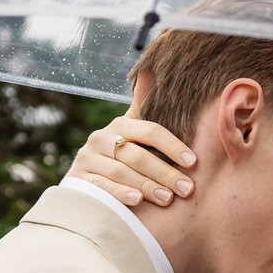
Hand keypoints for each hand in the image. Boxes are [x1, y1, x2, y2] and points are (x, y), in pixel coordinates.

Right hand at [67, 115, 196, 206]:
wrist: (83, 181)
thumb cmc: (118, 157)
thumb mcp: (131, 134)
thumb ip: (142, 110)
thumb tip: (151, 71)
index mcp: (119, 125)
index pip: (149, 131)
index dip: (172, 146)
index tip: (192, 162)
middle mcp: (100, 139)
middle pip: (137, 155)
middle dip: (165, 173)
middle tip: (187, 189)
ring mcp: (88, 159)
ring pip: (121, 172)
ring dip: (147, 185)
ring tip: (168, 199)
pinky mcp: (79, 180)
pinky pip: (102, 186)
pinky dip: (120, 193)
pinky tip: (138, 200)